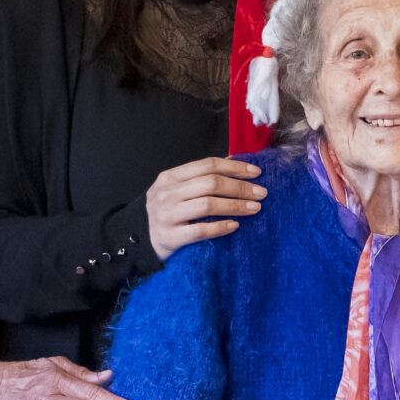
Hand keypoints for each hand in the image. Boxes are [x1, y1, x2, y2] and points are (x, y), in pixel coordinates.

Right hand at [146, 157, 263, 258]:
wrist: (138, 239)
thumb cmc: (166, 211)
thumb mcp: (177, 189)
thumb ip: (201, 176)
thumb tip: (234, 160)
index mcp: (170, 177)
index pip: (207, 165)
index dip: (235, 167)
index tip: (257, 173)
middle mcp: (167, 193)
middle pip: (211, 184)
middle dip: (240, 187)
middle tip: (261, 193)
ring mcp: (166, 215)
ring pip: (207, 205)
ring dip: (235, 206)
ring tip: (255, 208)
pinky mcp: (169, 237)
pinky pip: (200, 231)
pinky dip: (220, 227)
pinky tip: (235, 226)